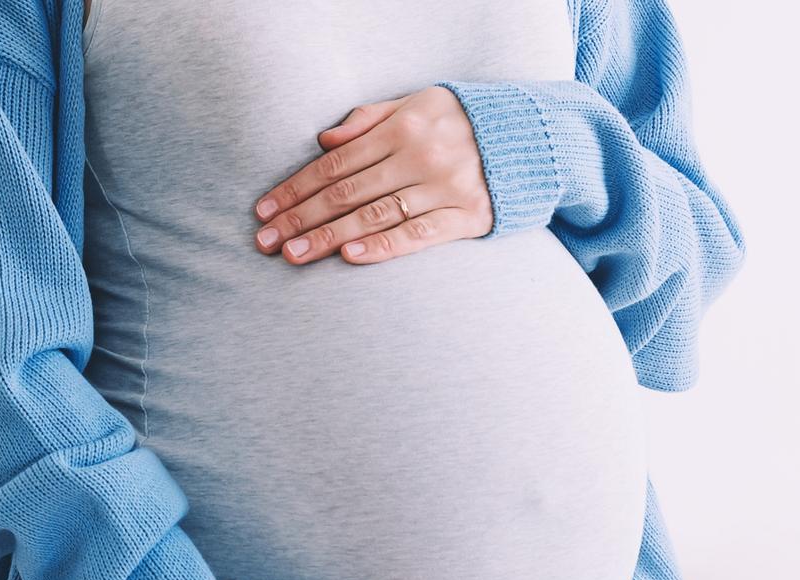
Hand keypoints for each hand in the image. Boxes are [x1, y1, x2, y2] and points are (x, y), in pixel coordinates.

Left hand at [253, 85, 493, 265]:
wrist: (535, 137)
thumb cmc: (464, 122)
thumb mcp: (419, 103)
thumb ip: (370, 119)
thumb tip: (323, 141)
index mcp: (402, 126)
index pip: (334, 163)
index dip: (295, 187)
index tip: (264, 210)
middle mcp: (420, 154)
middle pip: (346, 192)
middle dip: (300, 217)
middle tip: (266, 242)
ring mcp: (445, 186)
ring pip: (374, 215)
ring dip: (329, 236)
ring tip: (294, 255)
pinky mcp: (469, 215)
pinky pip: (419, 233)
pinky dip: (383, 245)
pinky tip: (350, 255)